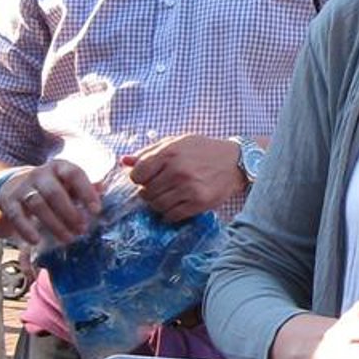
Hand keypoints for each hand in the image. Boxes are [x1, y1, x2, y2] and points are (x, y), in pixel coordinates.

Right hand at [0, 158, 103, 249]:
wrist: (14, 185)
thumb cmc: (51, 187)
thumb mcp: (68, 184)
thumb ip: (84, 188)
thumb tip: (103, 190)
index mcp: (59, 167)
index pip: (74, 174)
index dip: (86, 191)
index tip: (96, 210)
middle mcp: (40, 174)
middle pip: (54, 192)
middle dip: (69, 212)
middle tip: (82, 230)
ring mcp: (23, 187)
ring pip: (37, 204)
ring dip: (54, 223)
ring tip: (67, 238)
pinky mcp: (9, 201)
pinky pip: (17, 215)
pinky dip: (26, 228)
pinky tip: (36, 241)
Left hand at [124, 133, 245, 221]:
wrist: (234, 161)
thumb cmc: (202, 150)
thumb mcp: (176, 143)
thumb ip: (149, 152)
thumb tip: (123, 161)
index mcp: (169, 153)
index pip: (137, 174)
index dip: (139, 178)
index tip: (146, 178)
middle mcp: (177, 171)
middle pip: (146, 192)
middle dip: (149, 192)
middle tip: (159, 188)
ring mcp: (188, 188)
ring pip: (158, 206)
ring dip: (158, 204)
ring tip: (168, 196)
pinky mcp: (198, 203)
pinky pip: (172, 216)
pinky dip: (170, 213)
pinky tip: (176, 204)